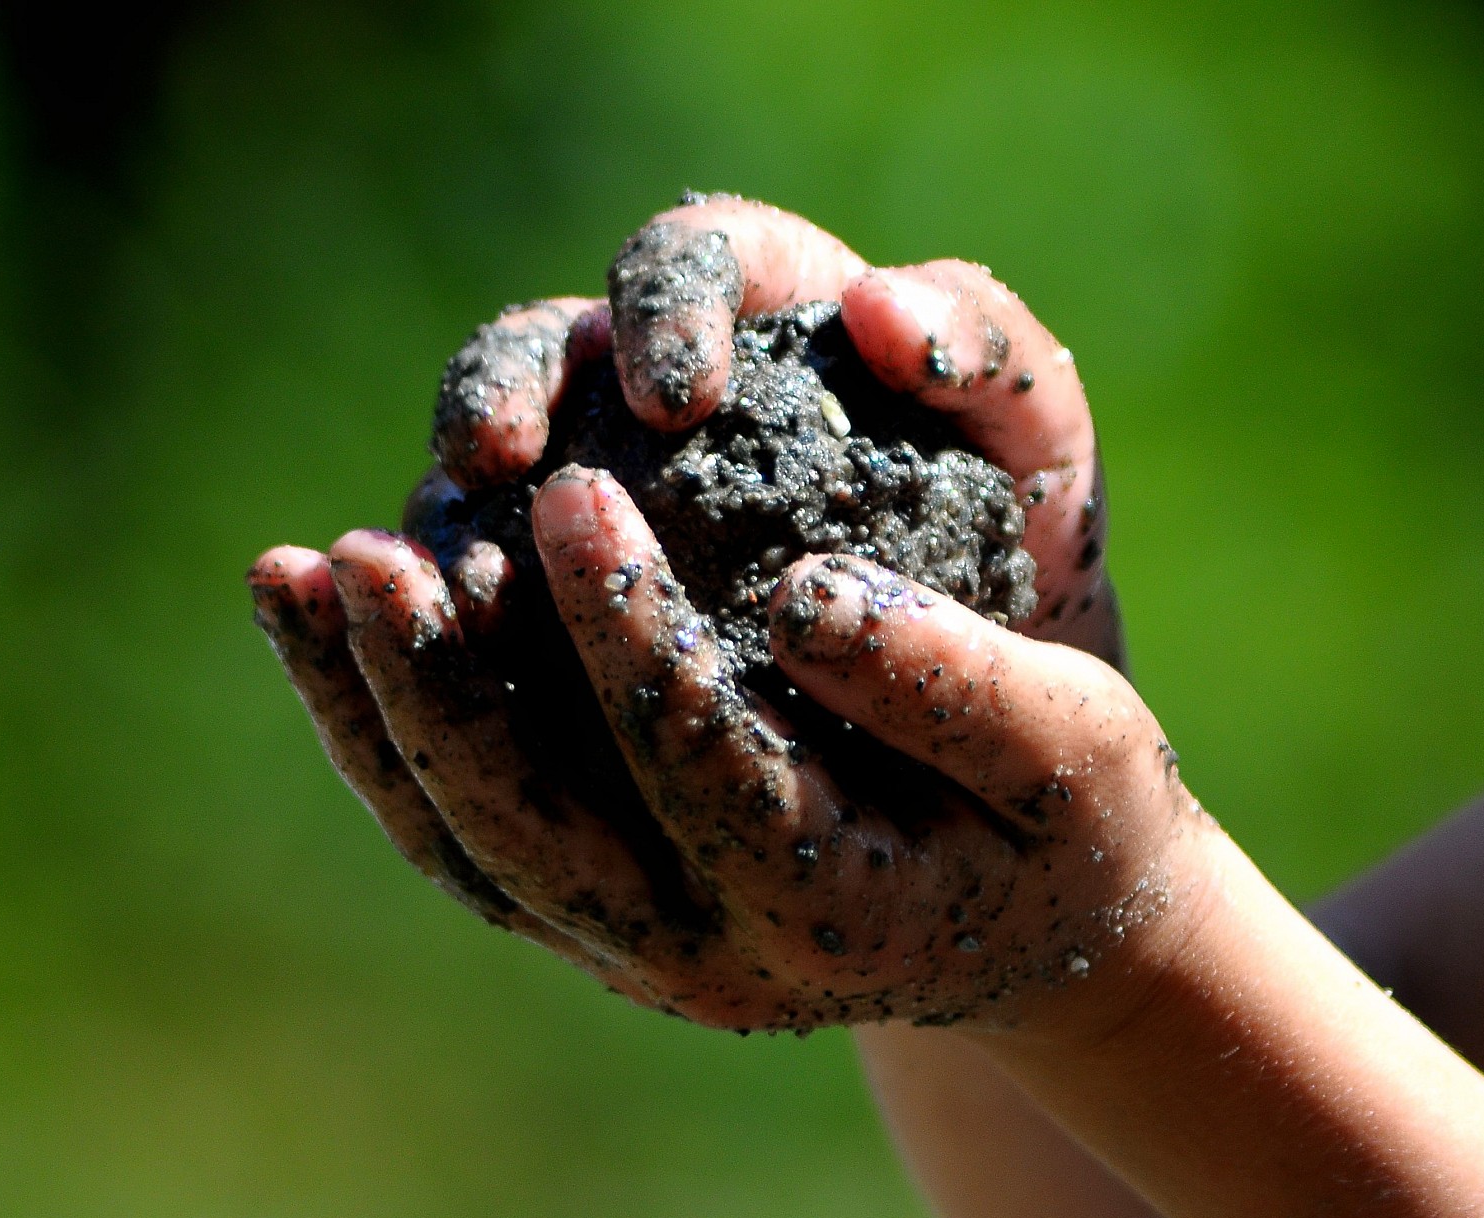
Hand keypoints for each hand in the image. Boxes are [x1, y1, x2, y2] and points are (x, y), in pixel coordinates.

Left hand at [252, 200, 1172, 1035]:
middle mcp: (701, 956)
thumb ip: (959, 682)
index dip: (626, 626)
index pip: (692, 759)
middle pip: (530, 827)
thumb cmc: (1069, 822)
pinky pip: (457, 834)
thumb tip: (805, 595)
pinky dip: (380, 733)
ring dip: (367, 709)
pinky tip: (329, 624)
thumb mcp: (1076, 748)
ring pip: (462, 841)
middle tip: (376, 548)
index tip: (579, 487)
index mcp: (822, 907)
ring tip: (293, 575)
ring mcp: (629, 953)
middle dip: (442, 684)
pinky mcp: (589, 921)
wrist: (1035, 934)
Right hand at [424, 195, 1119, 661]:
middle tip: (498, 455)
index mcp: (765, 316)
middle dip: (506, 386)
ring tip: (451, 567)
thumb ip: (990, 356)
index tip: (677, 398)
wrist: (989, 691)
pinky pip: (479, 589)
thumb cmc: (1015, 545)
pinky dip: (452, 611)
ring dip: (451, 504)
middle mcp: (653, 394)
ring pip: (485, 469)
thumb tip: (876, 307)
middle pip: (547, 345)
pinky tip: (447, 656)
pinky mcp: (550, 597)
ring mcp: (591, 496)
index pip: (691, 260)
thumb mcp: (1036, 450)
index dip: (663, 306)